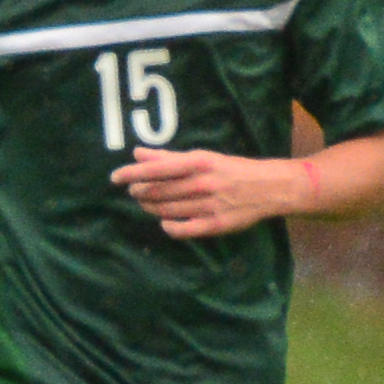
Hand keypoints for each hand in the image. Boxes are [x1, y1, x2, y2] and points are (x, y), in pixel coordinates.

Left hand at [115, 149, 299, 238]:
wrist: (269, 188)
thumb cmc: (231, 169)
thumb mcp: (203, 157)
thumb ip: (169, 157)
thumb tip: (137, 153)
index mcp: (198, 163)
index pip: (155, 169)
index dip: (131, 174)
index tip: (115, 178)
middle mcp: (201, 183)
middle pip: (157, 191)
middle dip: (139, 192)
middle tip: (135, 191)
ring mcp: (208, 206)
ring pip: (166, 210)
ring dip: (150, 207)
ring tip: (147, 203)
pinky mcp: (215, 225)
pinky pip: (182, 229)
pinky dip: (168, 226)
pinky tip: (165, 222)